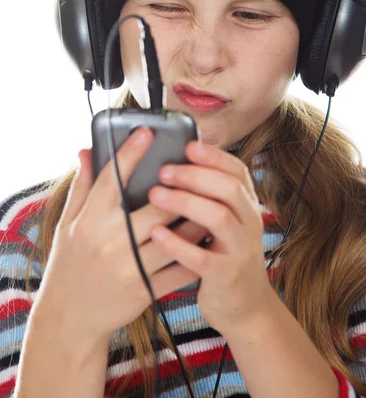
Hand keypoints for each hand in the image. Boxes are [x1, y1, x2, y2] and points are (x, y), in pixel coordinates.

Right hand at [33, 128, 207, 343]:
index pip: (112, 179)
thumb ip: (82, 187)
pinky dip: (196, 254)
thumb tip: (85, 151)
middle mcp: (111, 242)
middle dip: (181, 190)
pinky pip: (179, 269)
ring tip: (211, 205)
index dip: (131, 153)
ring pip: (176, 238)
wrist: (69, 318)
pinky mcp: (145, 290)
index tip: (147, 132)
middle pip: (157, 207)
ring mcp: (130, 268)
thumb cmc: (69, 264)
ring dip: (197, 220)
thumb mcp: (68, 224)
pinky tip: (207, 241)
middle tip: (198, 173)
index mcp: (91, 221)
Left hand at [148, 141, 272, 335]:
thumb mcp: (227, 222)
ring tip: (155, 194)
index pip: (237, 171)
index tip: (187, 146)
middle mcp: (249, 223)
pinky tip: (157, 233)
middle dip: (195, 175)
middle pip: (228, 188)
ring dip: (185, 202)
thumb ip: (210, 196)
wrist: (246, 307)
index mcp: (247, 206)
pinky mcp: (227, 275)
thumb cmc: (224, 256)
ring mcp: (240, 249)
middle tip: (164, 170)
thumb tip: (179, 162)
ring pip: (218, 217)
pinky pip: (202, 257)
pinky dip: (178, 243)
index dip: (213, 156)